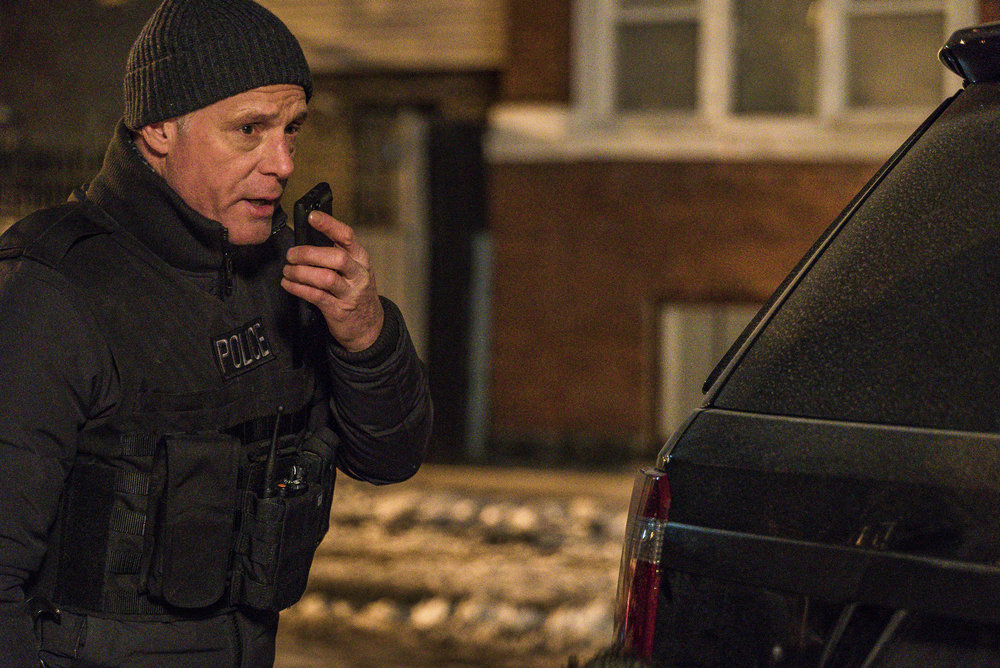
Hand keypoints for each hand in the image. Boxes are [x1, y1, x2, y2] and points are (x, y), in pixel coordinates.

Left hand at [281, 210, 383, 351]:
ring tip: (288, 271)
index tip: (312, 217)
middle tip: (291, 255)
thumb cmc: (355, 292)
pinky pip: (316, 296)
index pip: (347, 236)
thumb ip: (336, 254)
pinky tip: (288, 284)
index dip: (329, 225)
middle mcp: (358, 274)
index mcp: (361, 259)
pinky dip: (298, 288)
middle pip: (336, 257)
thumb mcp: (354, 269)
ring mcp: (350, 293)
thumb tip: (305, 240)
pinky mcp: (339, 310)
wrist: (368, 326)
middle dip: (309, 254)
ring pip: (326, 278)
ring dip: (301, 272)